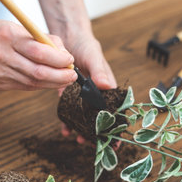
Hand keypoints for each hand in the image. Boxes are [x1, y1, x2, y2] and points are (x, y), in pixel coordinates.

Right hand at [0, 19, 76, 90]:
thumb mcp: (18, 27)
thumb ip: (43, 39)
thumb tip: (65, 55)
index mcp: (7, 36)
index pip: (39, 51)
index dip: (58, 59)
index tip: (70, 60)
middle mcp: (0, 55)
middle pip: (37, 72)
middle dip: (60, 76)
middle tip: (72, 75)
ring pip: (32, 83)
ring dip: (52, 83)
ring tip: (64, 79)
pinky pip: (23, 87)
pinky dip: (39, 85)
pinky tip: (48, 82)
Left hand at [60, 32, 120, 148]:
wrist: (67, 38)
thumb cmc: (86, 45)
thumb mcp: (94, 56)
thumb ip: (100, 71)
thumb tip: (107, 85)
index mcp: (108, 86)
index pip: (116, 108)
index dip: (117, 124)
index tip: (116, 140)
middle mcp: (96, 93)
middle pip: (100, 116)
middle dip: (98, 131)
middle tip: (93, 143)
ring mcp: (83, 94)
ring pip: (85, 116)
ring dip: (82, 129)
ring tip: (78, 139)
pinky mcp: (70, 93)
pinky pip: (70, 109)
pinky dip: (68, 120)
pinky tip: (64, 128)